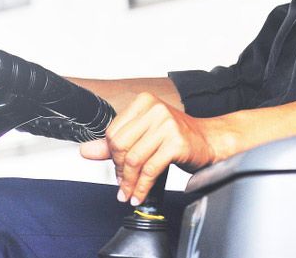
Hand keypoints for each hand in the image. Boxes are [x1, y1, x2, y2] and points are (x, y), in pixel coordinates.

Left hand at [79, 92, 225, 205]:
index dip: (112, 155)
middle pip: (121, 145)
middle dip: (120, 170)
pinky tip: (140, 194)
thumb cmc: (177, 137)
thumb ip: (115, 143)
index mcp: (144, 102)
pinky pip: (150, 169)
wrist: (209, 141)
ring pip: (134, 159)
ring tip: (130, 192)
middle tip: (123, 184)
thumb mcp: (144, 135)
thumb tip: (86, 150)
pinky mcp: (176, 142)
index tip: (118, 170)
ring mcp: (167, 124)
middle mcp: (155, 109)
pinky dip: (142, 187)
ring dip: (129, 182)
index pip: (113, 131)